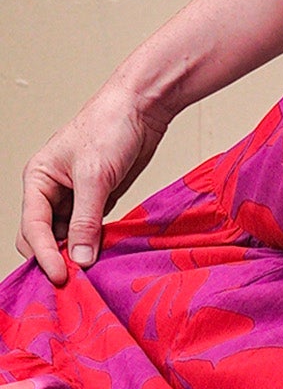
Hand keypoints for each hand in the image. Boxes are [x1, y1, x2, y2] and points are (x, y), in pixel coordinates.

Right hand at [17, 80, 171, 286]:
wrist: (143, 107)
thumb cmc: (111, 126)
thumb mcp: (95, 176)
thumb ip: (86, 220)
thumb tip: (79, 259)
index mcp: (38, 179)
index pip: (32, 227)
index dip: (43, 255)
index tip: (60, 277)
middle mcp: (52, 191)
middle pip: (44, 237)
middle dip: (56, 258)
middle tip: (75, 281)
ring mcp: (76, 197)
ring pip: (68, 237)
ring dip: (77, 254)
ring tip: (92, 274)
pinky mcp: (99, 200)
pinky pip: (91, 231)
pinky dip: (95, 244)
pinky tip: (105, 256)